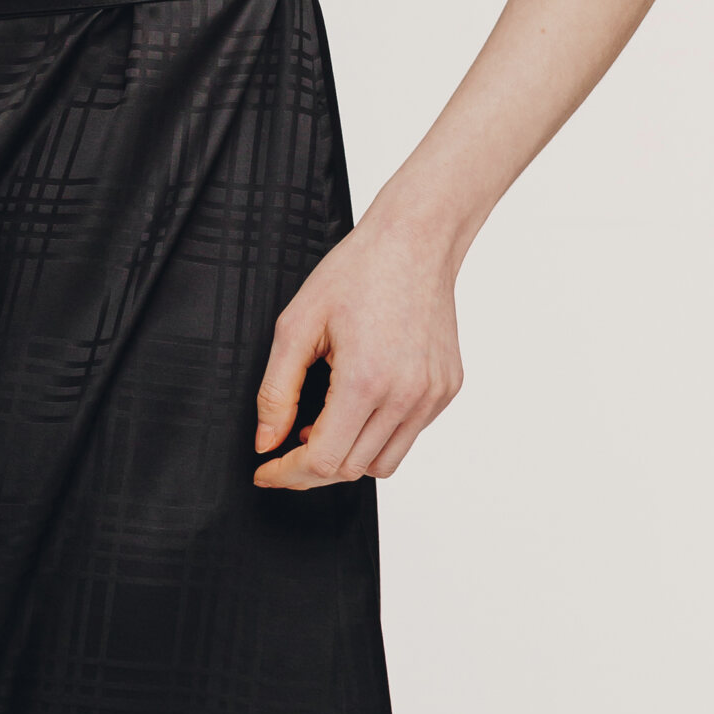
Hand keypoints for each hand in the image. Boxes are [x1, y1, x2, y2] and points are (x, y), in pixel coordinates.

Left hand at [251, 221, 467, 488]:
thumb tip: (266, 440)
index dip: (287, 472)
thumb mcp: (298, 324)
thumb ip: (277, 390)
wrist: (416, 241)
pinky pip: (408, 435)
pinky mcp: (446, 390)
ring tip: (323, 425)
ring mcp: (432, 395)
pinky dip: (378, 435)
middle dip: (311, 467)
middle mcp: (406, 396)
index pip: (324, 462)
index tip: (266, 468)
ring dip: (348, 456)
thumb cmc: (358, 272)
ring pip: (383, 463)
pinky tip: (357, 405)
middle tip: (286, 446)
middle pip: (351, 470)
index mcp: (367, 380)